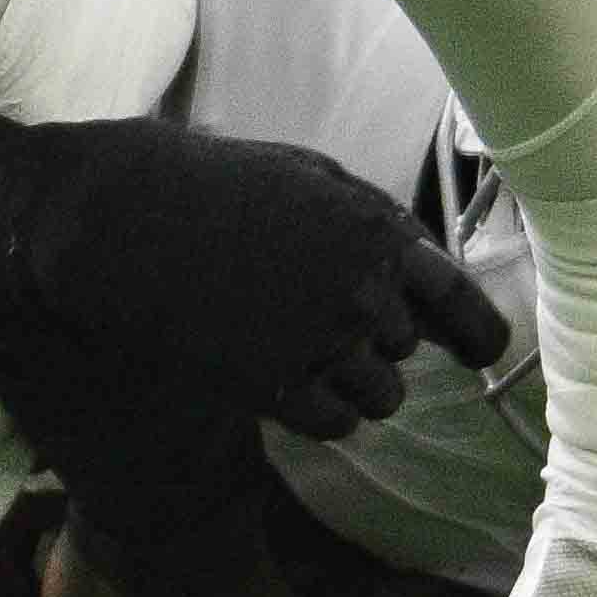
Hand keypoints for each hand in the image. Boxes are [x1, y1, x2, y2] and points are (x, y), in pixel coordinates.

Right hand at [0, 115, 510, 449]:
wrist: (113, 222)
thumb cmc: (202, 182)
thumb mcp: (301, 173)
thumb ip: (369, 216)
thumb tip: (420, 260)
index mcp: (372, 228)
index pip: (459, 299)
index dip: (479, 333)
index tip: (482, 353)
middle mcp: (359, 290)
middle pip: (407, 349)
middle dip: (375, 339)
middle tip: (314, 314)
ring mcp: (318, 342)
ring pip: (382, 396)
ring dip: (352, 383)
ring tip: (298, 350)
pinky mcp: (275, 386)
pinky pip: (335, 423)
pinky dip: (319, 410)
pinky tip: (281, 379)